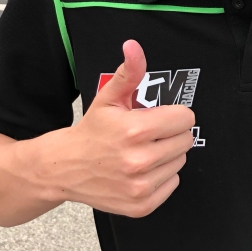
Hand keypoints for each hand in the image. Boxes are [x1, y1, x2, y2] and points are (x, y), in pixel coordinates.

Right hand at [34, 40, 195, 216]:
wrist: (65, 168)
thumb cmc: (92, 130)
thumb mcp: (108, 98)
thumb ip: (128, 72)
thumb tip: (133, 46)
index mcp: (135, 130)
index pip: (185, 118)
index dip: (172, 114)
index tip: (157, 117)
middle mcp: (140, 160)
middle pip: (186, 140)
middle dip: (170, 133)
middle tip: (148, 134)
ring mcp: (141, 186)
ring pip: (180, 161)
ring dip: (167, 154)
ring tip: (142, 151)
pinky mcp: (141, 204)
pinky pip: (173, 183)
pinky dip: (162, 176)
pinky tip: (141, 170)